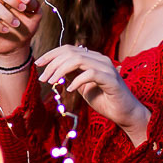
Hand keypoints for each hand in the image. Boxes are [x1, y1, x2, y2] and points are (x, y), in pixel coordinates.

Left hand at [34, 45, 151, 140]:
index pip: (69, 49)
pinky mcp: (111, 79)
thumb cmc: (104, 99)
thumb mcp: (81, 85)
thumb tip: (54, 68)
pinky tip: (70, 90)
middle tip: (43, 78)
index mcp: (93, 58)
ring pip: (79, 59)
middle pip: (71, 52)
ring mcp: (107, 68)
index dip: (51, 54)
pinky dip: (77, 80)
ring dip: (61, 70)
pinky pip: (90, 74)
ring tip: (52, 82)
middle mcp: (100, 59)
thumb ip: (71, 75)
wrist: (124, 113)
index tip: (38, 63)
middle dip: (53, 64)